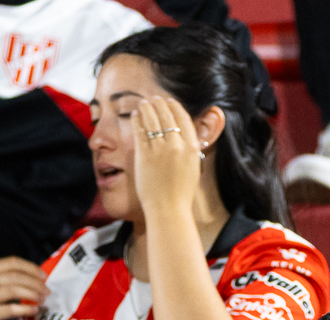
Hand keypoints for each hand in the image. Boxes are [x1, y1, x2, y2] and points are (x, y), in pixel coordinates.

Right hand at [0, 258, 46, 319]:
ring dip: (33, 294)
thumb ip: (2, 280)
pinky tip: (34, 311)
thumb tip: (32, 278)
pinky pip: (10, 309)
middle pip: (15, 276)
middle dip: (35, 282)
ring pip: (14, 290)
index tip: (43, 276)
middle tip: (47, 291)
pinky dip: (25, 309)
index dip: (30, 267)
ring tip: (43, 300)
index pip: (10, 262)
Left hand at [131, 95, 206, 220]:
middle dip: (159, 104)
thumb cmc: (181, 194)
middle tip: (154, 99)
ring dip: (147, 108)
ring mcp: (159, 150)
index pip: (183, 118)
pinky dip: (137, 121)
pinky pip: (140, 131)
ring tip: (143, 103)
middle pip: (167, 115)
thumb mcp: (193, 168)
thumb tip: (186, 136)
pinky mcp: (144, 155)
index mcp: (192, 148)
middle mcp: (176, 145)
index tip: (170, 102)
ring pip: (152, 119)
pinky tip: (135, 116)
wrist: (168, 209)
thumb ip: (190, 150)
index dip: (175, 107)